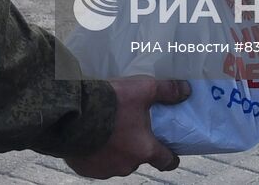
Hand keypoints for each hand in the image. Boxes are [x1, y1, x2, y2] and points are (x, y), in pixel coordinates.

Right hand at [66, 78, 189, 178]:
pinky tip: (89, 137)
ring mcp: (105, 169)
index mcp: (144, 150)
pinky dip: (95, 152)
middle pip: (137, 158)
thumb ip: (166, 91)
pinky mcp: (85, 169)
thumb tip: (186, 91)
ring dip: (114, 149)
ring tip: (105, 129)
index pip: (165, 161)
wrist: (72, 112)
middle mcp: (127, 165)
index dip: (169, 157)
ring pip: (115, 161)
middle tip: (127, 126)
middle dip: (134, 145)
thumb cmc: (110, 102)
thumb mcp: (143, 89)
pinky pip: (94, 162)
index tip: (170, 155)